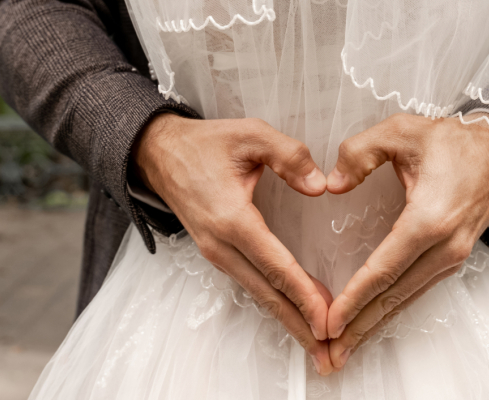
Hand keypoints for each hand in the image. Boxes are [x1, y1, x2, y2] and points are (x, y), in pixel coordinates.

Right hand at [133, 113, 335, 374]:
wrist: (159, 154)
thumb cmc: (205, 144)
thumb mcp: (250, 134)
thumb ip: (289, 156)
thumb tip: (320, 187)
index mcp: (232, 218)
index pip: (275, 265)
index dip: (304, 295)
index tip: (328, 320)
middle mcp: (221, 244)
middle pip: (267, 293)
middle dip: (299, 324)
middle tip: (329, 354)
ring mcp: (215, 252)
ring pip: (258, 293)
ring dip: (288, 319)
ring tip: (316, 344)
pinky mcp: (216, 253)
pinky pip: (250, 283)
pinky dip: (274, 302)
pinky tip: (292, 312)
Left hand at [325, 113, 488, 367]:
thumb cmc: (451, 140)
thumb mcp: (400, 131)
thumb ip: (359, 153)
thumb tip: (332, 185)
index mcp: (429, 219)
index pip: (384, 269)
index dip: (355, 299)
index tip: (330, 321)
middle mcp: (445, 246)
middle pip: (395, 296)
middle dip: (360, 326)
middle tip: (329, 355)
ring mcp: (453, 255)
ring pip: (407, 298)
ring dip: (375, 324)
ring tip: (345, 349)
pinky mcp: (454, 257)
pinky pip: (418, 290)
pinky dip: (392, 309)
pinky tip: (373, 321)